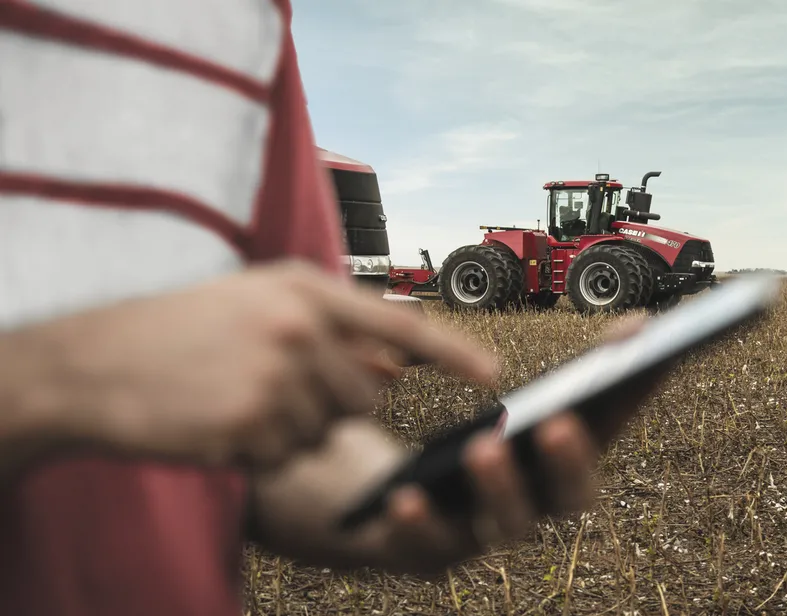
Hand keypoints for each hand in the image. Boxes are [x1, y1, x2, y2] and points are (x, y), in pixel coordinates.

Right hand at [11, 260, 496, 469]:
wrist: (97, 361)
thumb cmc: (182, 329)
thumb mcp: (260, 307)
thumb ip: (334, 332)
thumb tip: (398, 368)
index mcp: (303, 289)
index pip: (398, 322)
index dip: (451, 352)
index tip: (493, 375)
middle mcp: (297, 326)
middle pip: (364, 394)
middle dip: (328, 403)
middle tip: (267, 385)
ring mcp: (274, 375)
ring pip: (326, 429)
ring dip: (290, 428)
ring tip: (236, 397)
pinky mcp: (250, 422)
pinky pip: (289, 455)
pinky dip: (262, 450)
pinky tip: (221, 421)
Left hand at [302, 315, 668, 575]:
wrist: (373, 502)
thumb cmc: (457, 447)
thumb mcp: (506, 402)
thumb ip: (557, 372)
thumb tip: (638, 323)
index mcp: (553, 469)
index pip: (604, 434)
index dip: (630, 400)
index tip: (649, 359)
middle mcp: (530, 507)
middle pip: (568, 498)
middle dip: (570, 462)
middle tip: (560, 422)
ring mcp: (481, 536)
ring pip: (505, 526)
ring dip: (501, 487)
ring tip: (485, 447)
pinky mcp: (424, 553)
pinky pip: (425, 547)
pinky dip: (419, 525)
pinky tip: (407, 496)